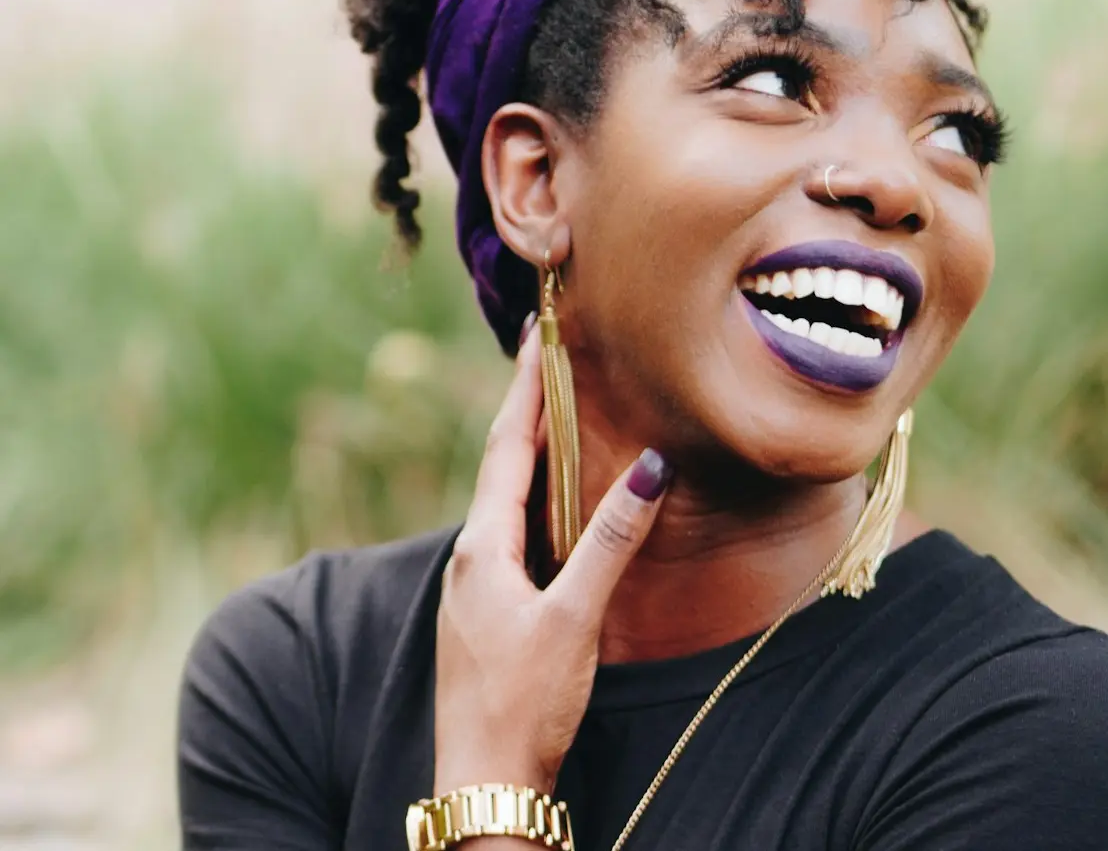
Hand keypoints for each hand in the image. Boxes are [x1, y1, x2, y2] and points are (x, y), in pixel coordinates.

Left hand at [433, 319, 672, 795]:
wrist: (484, 782)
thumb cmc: (524, 704)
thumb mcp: (573, 619)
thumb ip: (610, 543)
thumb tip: (648, 470)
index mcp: (483, 547)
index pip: (507, 447)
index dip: (524, 391)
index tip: (535, 338)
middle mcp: (471, 555)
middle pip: (500, 464)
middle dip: (524, 409)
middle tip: (544, 359)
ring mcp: (475, 583)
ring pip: (502, 499)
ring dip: (526, 452)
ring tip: (550, 413)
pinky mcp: (486, 608)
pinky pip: (508, 530)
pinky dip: (530, 496)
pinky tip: (547, 503)